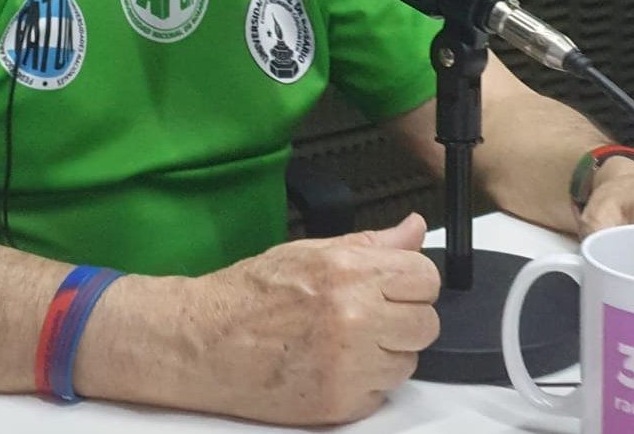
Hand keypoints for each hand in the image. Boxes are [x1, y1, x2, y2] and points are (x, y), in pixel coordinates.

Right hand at [176, 213, 439, 425]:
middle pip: (426, 323)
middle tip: (371, 312)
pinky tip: (335, 362)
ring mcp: (349, 365)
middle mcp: (354, 318)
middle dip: (404, 316)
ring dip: (387, 351)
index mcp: (348, 271)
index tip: (396, 283)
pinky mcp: (341, 404)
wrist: (207, 342)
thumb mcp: (312, 249)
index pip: (426, 278)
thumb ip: (372, 243)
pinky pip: (383, 392)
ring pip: (409, 361)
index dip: (412, 280)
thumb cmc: (252, 293)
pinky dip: (366, 380)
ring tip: (348, 339)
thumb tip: (414, 228)